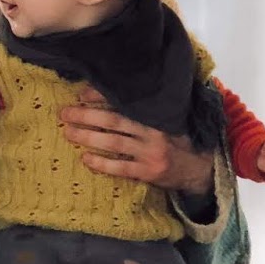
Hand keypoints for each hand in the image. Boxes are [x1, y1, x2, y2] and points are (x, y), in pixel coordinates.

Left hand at [59, 90, 213, 194]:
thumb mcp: (168, 117)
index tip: (81, 93)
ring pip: (113, 143)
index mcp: (157, 114)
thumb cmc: (177, 138)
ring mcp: (151, 152)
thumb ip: (146, 107)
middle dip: (86, 115)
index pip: (125, 101)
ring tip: (68, 132)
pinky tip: (85, 159)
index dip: (102, 96)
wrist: (199, 168)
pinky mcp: (148, 172)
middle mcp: (154, 131)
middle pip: (114, 120)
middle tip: (64, 113)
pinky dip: (101, 163)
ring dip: (88, 137)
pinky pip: (120, 168)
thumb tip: (114, 91)